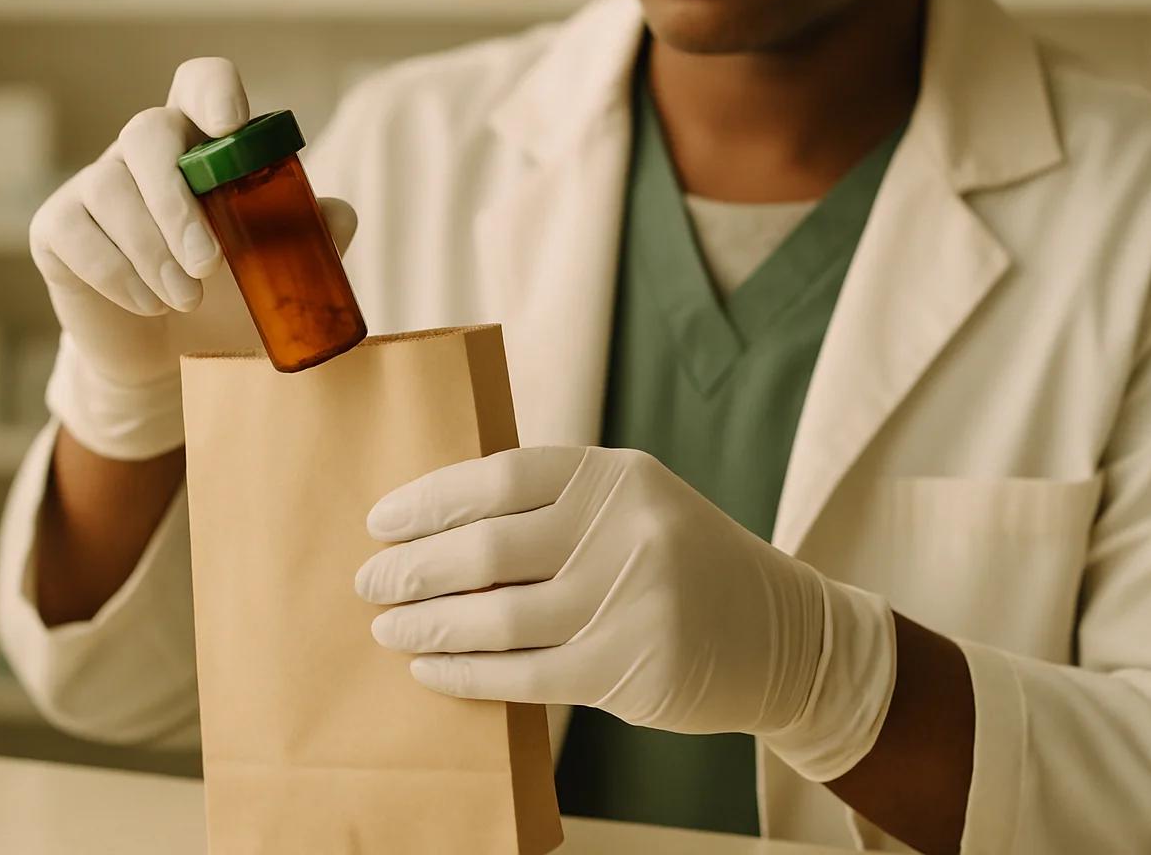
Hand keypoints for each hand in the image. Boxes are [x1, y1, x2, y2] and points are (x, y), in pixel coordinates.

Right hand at [31, 57, 356, 458]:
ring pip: (110, 188)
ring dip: (153, 251)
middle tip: (209, 264)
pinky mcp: (57, 228)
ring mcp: (94, 185)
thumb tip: (339, 214)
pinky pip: (75, 235)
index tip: (230, 125)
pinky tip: (149, 305)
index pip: (200, 82)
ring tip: (186, 301)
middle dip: (177, 200)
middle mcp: (143, 151)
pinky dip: (117, 274)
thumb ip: (311, 236)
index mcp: (201, 144)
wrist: (169, 358)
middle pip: (148, 132)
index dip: (213, 90)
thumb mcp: (276, 270)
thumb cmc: (227, 298)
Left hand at [355, 446, 896, 779]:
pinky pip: (524, 676)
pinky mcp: (631, 669)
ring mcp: (630, 601)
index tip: (379, 523)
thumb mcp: (631, 502)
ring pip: (497, 619)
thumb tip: (433, 527)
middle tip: (368, 583)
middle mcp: (623, 529)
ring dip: (428, 627)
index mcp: (614, 475)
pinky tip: (431, 671)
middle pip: (486, 550)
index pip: (498, 478)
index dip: (428, 501)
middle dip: (412, 570)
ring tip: (387, 629)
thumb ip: (551, 505)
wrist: (782, 633)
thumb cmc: (680, 560)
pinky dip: (466, 674)